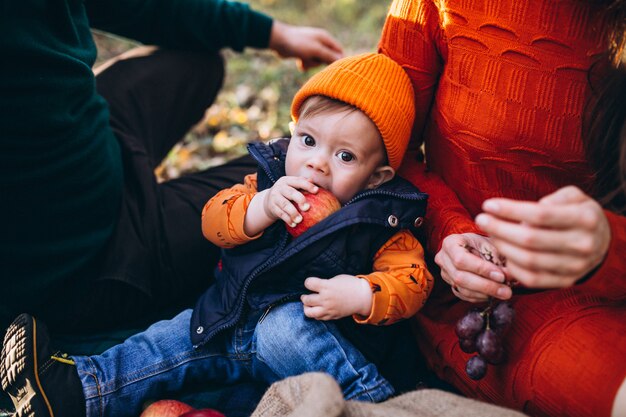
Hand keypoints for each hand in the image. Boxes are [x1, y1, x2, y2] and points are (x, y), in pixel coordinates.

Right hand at [262, 176, 317, 226]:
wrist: (268, 200)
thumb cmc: (286, 193)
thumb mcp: (292, 186)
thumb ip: (302, 182)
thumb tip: (312, 180)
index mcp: (287, 181)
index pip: (298, 181)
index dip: (307, 185)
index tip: (316, 191)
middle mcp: (280, 188)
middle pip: (291, 193)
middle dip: (300, 199)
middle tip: (307, 208)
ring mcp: (275, 197)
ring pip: (285, 205)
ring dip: (293, 213)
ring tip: (300, 220)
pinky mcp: (272, 207)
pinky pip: (280, 214)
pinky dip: (288, 219)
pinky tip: (294, 224)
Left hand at [269, 20, 342, 69]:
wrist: (278, 41)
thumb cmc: (298, 43)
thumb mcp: (316, 50)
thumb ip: (329, 55)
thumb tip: (342, 60)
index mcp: (325, 38)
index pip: (338, 51)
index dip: (338, 60)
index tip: (335, 69)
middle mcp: (320, 42)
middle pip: (328, 58)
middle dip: (320, 62)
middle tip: (313, 59)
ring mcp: (311, 48)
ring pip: (317, 62)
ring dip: (311, 64)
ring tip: (303, 59)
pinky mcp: (303, 53)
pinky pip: (309, 63)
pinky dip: (305, 64)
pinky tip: (299, 62)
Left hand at [301, 275, 371, 319]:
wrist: (363, 297)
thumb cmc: (351, 285)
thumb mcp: (336, 279)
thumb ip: (324, 283)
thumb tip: (314, 288)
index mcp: (327, 286)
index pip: (308, 284)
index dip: (308, 282)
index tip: (310, 283)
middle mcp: (326, 298)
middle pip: (306, 299)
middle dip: (305, 297)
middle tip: (306, 295)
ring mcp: (328, 309)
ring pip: (309, 312)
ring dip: (306, 307)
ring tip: (309, 304)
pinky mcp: (332, 316)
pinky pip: (318, 318)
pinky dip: (315, 314)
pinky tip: (318, 309)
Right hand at [435, 233, 509, 302]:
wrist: (474, 247)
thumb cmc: (482, 243)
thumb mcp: (489, 244)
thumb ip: (497, 259)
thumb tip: (509, 276)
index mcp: (450, 243)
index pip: (461, 259)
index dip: (481, 269)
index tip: (500, 276)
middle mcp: (443, 258)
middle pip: (460, 277)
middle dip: (485, 286)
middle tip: (506, 291)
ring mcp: (444, 273)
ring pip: (462, 289)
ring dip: (485, 293)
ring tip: (504, 293)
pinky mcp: (450, 285)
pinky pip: (464, 295)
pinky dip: (480, 297)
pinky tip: (493, 294)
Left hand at [476, 186, 610, 287]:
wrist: (602, 243)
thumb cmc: (579, 214)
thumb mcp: (574, 197)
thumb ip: (553, 198)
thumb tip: (527, 211)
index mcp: (585, 219)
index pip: (540, 215)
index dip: (510, 210)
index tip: (488, 205)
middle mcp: (582, 244)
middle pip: (530, 239)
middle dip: (499, 229)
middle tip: (480, 219)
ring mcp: (575, 266)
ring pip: (528, 261)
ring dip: (502, 247)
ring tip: (490, 234)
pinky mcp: (566, 281)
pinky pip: (532, 279)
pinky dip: (512, 267)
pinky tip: (503, 252)